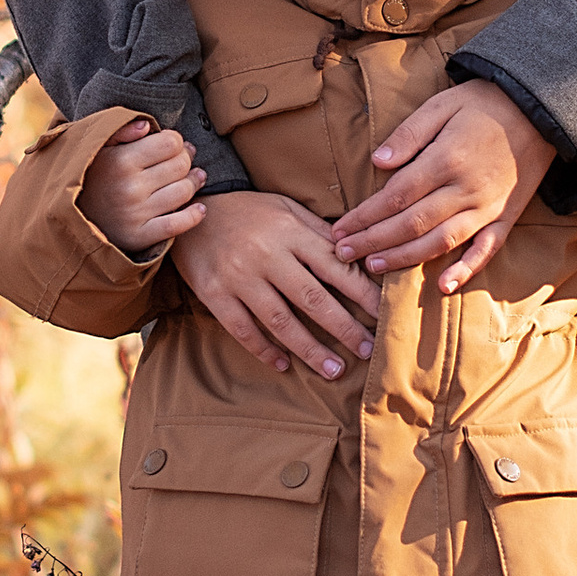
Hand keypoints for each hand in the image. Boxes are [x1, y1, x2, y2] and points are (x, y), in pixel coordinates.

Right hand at [83, 119, 206, 256]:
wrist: (73, 218)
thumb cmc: (92, 176)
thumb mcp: (98, 147)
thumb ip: (120, 130)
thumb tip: (147, 126)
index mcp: (121, 161)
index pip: (170, 143)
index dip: (176, 141)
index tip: (173, 144)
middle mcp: (130, 187)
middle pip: (181, 166)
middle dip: (187, 159)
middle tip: (185, 159)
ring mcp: (136, 214)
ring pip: (184, 192)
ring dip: (194, 183)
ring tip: (194, 178)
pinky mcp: (140, 236)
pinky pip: (177, 225)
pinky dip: (194, 216)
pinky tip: (199, 208)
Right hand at [171, 192, 379, 379]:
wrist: (193, 206)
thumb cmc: (250, 211)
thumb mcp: (288, 209)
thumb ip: (319, 234)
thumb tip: (358, 257)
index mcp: (291, 233)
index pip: (336, 267)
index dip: (363, 294)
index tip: (384, 315)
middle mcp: (267, 255)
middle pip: (313, 299)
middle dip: (345, 328)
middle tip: (368, 351)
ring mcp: (239, 276)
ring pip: (281, 321)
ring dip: (311, 350)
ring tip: (335, 370)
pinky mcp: (214, 293)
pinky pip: (243, 329)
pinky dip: (264, 349)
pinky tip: (284, 364)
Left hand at [328, 79, 552, 293]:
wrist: (539, 110)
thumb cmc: (484, 104)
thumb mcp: (442, 104)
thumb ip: (409, 133)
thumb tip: (377, 162)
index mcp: (446, 159)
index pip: (395, 197)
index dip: (364, 216)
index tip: (339, 230)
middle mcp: (465, 189)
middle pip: (411, 224)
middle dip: (374, 242)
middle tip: (344, 254)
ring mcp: (487, 207)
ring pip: (441, 242)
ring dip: (405, 259)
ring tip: (375, 268)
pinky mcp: (506, 217)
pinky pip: (486, 249)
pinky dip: (467, 270)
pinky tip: (444, 287)